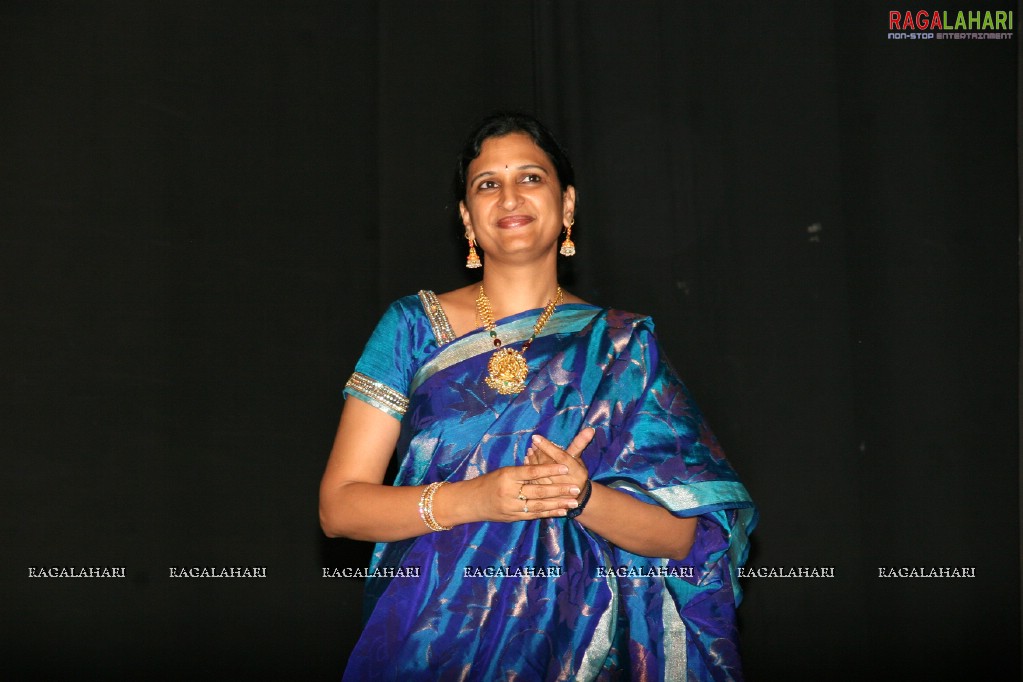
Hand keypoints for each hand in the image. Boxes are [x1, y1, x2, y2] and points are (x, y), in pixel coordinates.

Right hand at [460, 460, 582, 522]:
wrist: (470, 502)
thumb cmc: (488, 482)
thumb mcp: (503, 472)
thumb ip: (522, 472)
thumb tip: (544, 468)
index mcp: (507, 475)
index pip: (531, 471)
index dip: (549, 469)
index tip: (565, 466)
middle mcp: (509, 492)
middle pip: (538, 491)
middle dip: (559, 490)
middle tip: (576, 487)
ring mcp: (511, 507)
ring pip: (539, 505)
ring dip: (558, 503)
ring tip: (574, 501)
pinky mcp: (513, 517)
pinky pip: (534, 515)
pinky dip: (549, 513)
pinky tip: (561, 511)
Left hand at [524, 428, 592, 491]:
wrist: (575, 497)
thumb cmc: (576, 472)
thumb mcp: (579, 458)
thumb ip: (580, 443)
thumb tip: (589, 429)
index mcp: (577, 472)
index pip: (560, 457)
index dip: (547, 446)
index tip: (536, 437)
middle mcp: (567, 483)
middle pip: (548, 465)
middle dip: (539, 453)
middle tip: (533, 443)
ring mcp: (556, 492)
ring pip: (540, 474)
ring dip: (533, 460)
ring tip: (529, 450)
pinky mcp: (547, 497)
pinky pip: (534, 482)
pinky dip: (530, 469)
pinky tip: (527, 461)